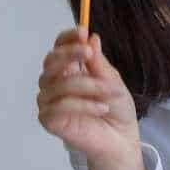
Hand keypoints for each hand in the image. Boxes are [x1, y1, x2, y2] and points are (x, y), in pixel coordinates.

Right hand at [36, 25, 140, 165]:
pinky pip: (60, 106)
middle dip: (70, 54)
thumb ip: (98, 63)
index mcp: (69, 69)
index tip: (82, 31)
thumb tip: (91, 38)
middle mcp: (54, 82)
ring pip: (59, 84)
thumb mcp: (112, 81)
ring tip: (110, 93)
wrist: (121, 138)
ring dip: (88, 86)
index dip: (67, 38)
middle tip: (89, 53)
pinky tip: (101, 108)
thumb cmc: (116, 109)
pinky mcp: (48, 120)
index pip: (59, 48)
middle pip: (50, 61)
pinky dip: (83, 105)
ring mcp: (49, 101)